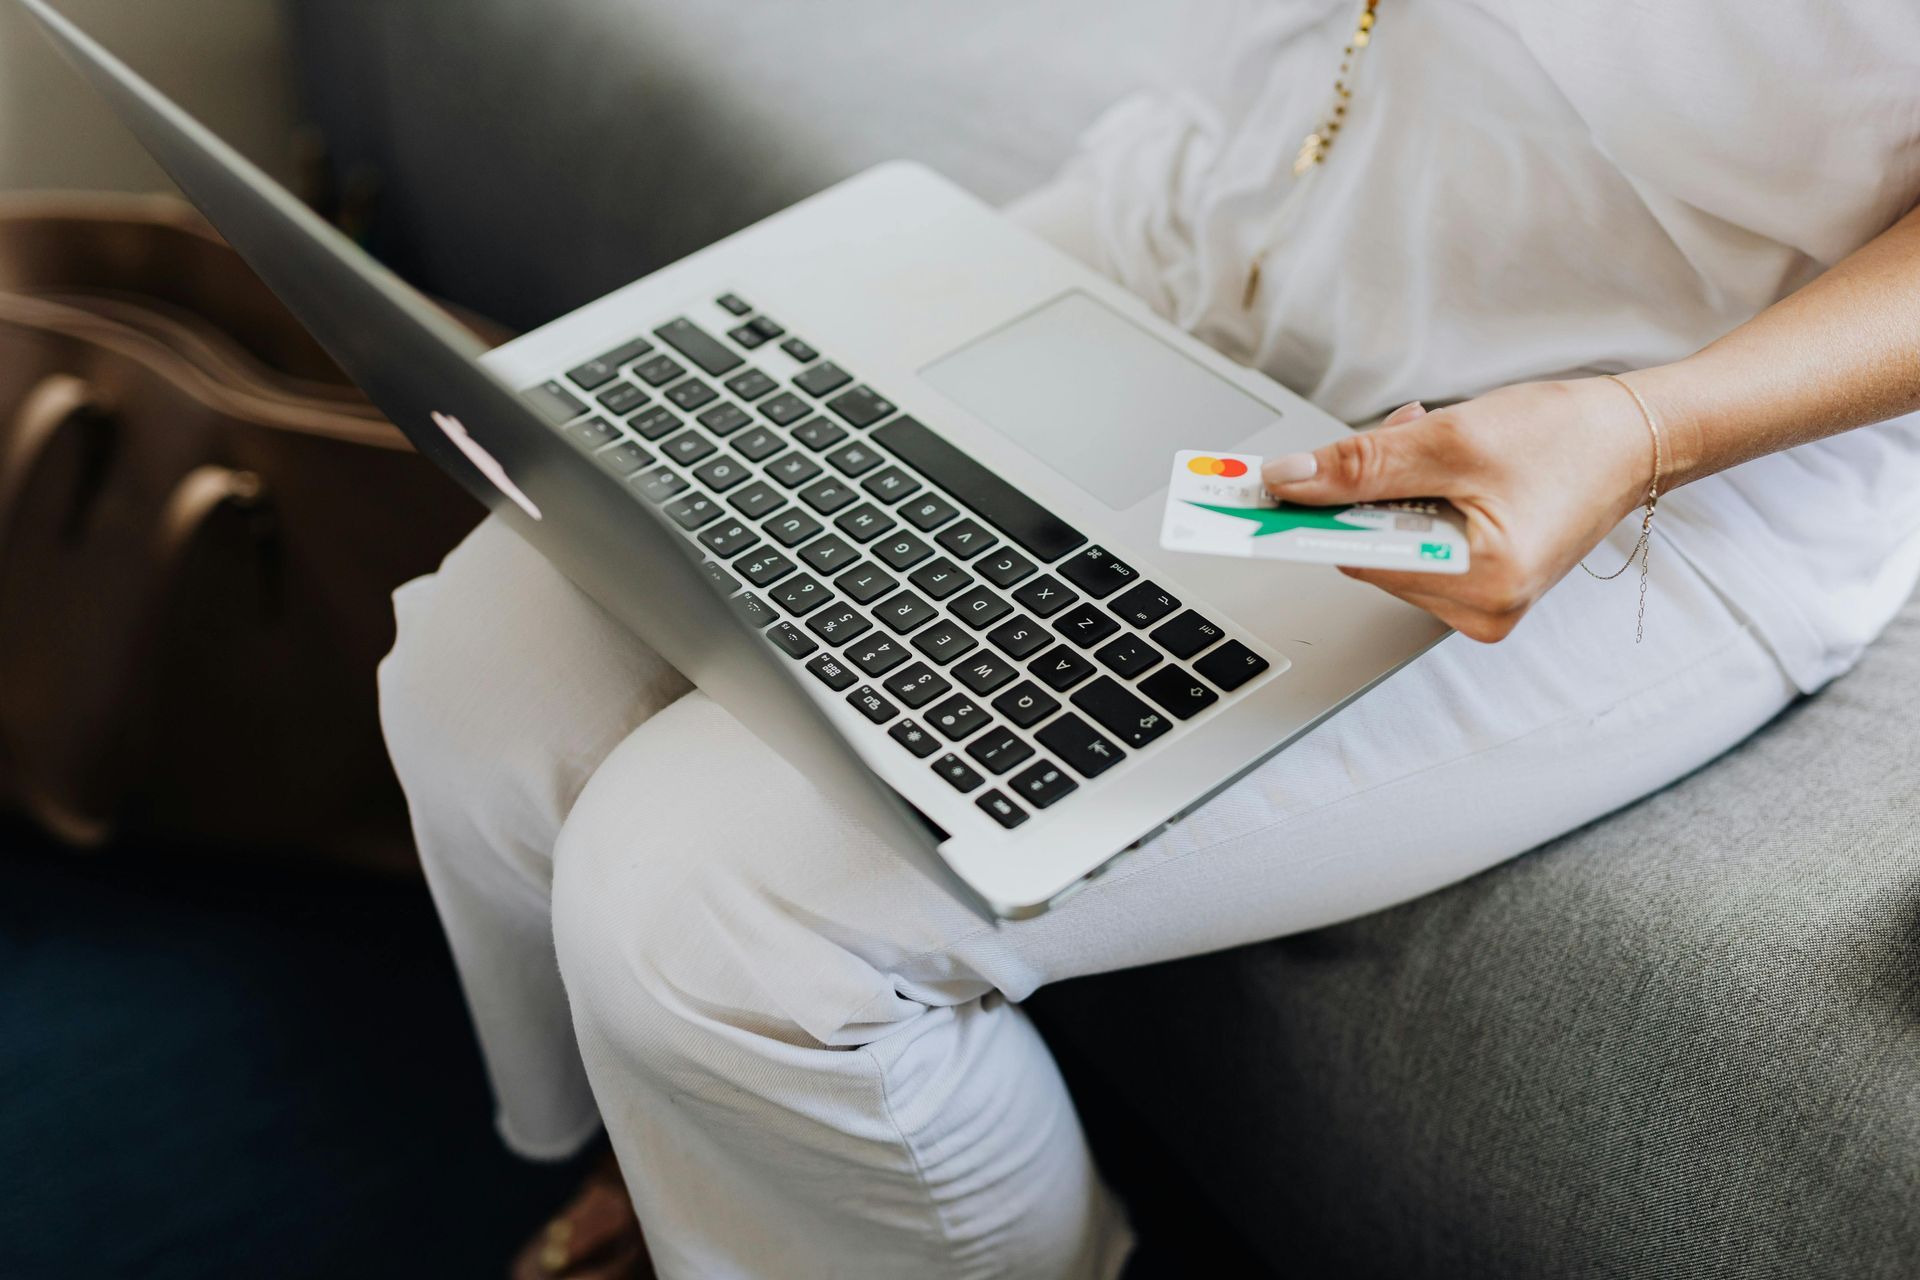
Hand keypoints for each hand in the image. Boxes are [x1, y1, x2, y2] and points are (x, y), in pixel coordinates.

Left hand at [1262, 378, 1655, 641]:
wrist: (1633, 438)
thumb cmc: (1566, 437)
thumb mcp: (1453, 439)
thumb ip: (1363, 465)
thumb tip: (1287, 482)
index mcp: (1483, 585)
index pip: (1357, 557)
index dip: (1305, 519)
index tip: (1248, 503)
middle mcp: (1480, 611)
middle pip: (1367, 552)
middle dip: (1368, 489)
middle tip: (1401, 435)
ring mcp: (1480, 605)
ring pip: (1386, 544)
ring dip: (1391, 488)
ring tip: (1438, 446)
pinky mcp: (1480, 588)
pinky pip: (1413, 544)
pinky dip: (1413, 501)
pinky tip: (1446, 467)